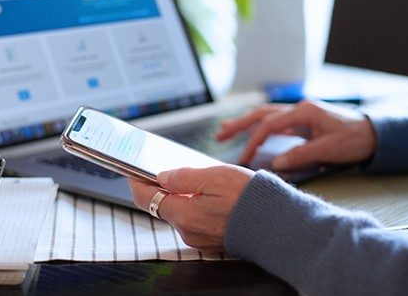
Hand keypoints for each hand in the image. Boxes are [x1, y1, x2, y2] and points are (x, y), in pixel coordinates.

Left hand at [128, 165, 253, 251]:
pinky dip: (192, 204)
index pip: (147, 199)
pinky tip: (205, 192)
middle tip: (163, 167)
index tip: (131, 171)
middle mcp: (187, 230)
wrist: (276, 224)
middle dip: (160, 186)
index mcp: (185, 215)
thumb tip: (162, 176)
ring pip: (179, 211)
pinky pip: (193, 218)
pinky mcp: (211, 239)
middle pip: (162, 205)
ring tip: (190, 176)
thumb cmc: (249, 198)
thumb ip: (184, 177)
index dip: (136, 183)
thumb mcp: (215, 177)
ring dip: (179, 195)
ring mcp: (199, 237)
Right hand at [217, 101, 376, 170]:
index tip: (243, 158)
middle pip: (262, 113)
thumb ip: (301, 155)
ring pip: (266, 116)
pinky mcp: (302, 121)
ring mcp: (300, 114)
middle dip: (239, 123)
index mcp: (303, 111)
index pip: (269, 124)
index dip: (254, 141)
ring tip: (226, 130)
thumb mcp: (329, 149)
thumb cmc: (354, 139)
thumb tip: (275, 164)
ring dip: (246, 123)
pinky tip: (252, 134)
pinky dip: (260, 128)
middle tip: (220, 134)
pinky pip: (275, 122)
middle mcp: (298, 109)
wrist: (373, 133)